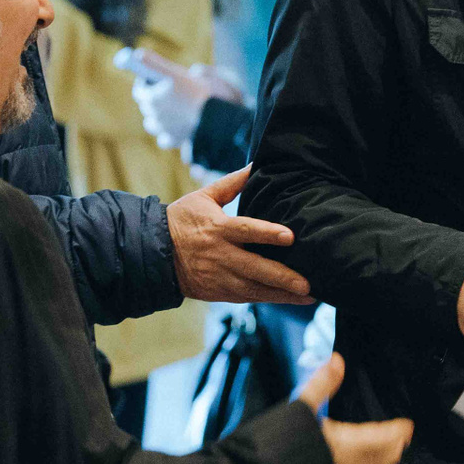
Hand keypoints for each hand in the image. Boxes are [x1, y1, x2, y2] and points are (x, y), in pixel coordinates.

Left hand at [126, 53, 246, 151]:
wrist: (219, 121)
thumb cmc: (203, 94)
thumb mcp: (180, 72)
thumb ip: (156, 63)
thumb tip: (145, 58)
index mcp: (152, 97)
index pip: (139, 90)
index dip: (145, 83)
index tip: (154, 78)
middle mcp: (154, 114)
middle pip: (146, 105)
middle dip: (154, 97)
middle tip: (168, 90)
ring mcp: (163, 129)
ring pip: (152, 123)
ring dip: (158, 116)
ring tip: (172, 109)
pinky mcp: (173, 140)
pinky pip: (164, 138)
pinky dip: (168, 133)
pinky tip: (177, 126)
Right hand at [167, 167, 313, 304]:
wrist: (154, 254)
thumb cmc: (181, 221)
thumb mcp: (203, 197)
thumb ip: (232, 183)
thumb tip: (256, 164)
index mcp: (217, 229)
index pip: (246, 231)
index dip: (268, 234)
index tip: (291, 236)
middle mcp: (220, 256)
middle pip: (255, 268)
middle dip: (282, 277)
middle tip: (308, 282)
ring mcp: (220, 277)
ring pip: (255, 289)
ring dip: (283, 294)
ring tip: (309, 294)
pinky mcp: (219, 292)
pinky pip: (248, 297)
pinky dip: (270, 299)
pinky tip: (291, 299)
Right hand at [296, 354, 413, 463]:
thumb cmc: (281, 446)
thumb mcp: (301, 408)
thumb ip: (322, 384)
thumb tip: (338, 360)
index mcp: (349, 443)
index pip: (382, 436)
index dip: (396, 431)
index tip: (408, 427)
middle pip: (380, 458)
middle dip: (393, 449)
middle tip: (402, 441)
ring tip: (386, 458)